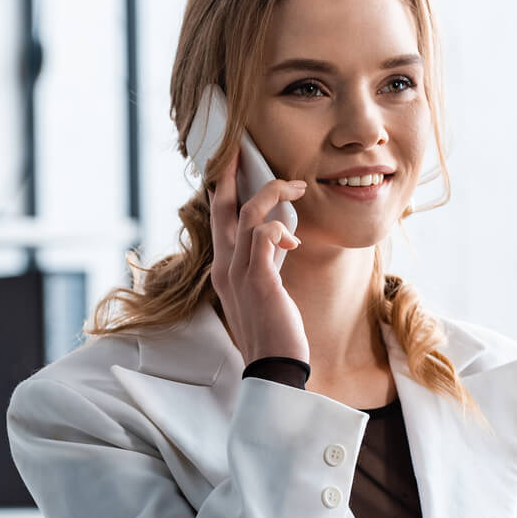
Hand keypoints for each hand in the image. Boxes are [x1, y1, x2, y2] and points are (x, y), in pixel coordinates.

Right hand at [206, 145, 309, 365]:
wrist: (273, 371)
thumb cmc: (273, 334)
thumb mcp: (264, 292)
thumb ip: (265, 264)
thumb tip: (280, 241)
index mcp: (223, 269)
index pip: (218, 219)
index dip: (222, 189)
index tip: (231, 165)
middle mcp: (224, 267)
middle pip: (221, 206)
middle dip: (230, 172)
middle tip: (240, 147)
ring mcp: (239, 273)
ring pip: (248, 213)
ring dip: (274, 193)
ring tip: (298, 187)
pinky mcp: (259, 281)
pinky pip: (264, 236)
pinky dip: (279, 228)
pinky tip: (293, 241)